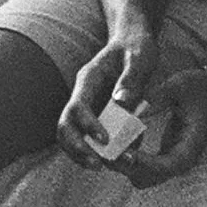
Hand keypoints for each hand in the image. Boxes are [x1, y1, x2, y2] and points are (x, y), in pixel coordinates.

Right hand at [57, 31, 160, 170]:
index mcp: (89, 79)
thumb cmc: (137, 46)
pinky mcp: (98, 117)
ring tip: (109, 166)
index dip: (87, 125)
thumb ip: (132, 77)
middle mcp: (83, 96)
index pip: (77, 106)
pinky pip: (92, 139)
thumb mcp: (141, 56)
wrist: (134, 40)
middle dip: (77, 149)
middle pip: (65, 127)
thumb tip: (121, 103)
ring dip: (86, 155)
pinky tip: (123, 156)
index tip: (105, 139)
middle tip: (98, 165)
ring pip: (73, 137)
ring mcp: (88, 108)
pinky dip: (103, 151)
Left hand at [113, 63, 206, 185]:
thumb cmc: (201, 88)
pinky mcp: (161, 156)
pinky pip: (139, 166)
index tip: (125, 151)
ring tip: (104, 142)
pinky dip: (124, 157)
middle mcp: (178, 160)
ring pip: (139, 175)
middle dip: (124, 165)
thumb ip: (157, 96)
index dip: (143, 163)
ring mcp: (169, 160)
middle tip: (105, 146)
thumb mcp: (180, 85)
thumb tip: (130, 106)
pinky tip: (112, 139)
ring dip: (121, 163)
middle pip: (146, 177)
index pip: (165, 166)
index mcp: (189, 147)